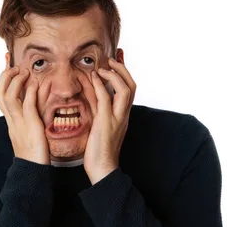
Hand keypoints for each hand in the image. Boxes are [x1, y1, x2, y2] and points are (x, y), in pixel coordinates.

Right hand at [0, 63, 49, 164]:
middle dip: (5, 76)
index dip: (2, 78)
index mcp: (10, 120)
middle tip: (15, 66)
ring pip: (8, 96)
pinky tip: (35, 83)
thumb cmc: (33, 153)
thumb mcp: (28, 131)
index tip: (8, 63)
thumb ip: (28, 117)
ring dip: (16, 81)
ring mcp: (19, 122)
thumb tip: (32, 105)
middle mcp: (11, 119)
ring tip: (25, 71)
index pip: (0, 95)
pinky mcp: (30, 126)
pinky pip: (27, 106)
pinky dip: (30, 93)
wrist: (32, 170)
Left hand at [84, 57, 136, 183]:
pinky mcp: (106, 122)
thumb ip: (101, 110)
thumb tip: (94, 96)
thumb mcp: (102, 125)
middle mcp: (123, 115)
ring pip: (125, 90)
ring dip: (115, 74)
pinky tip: (94, 77)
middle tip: (112, 58)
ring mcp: (117, 118)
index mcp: (123, 115)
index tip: (117, 58)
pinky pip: (106, 99)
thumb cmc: (99, 150)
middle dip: (123, 69)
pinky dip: (101, 85)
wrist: (102, 169)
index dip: (124, 72)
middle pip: (132, 86)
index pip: (130, 89)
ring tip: (104, 66)